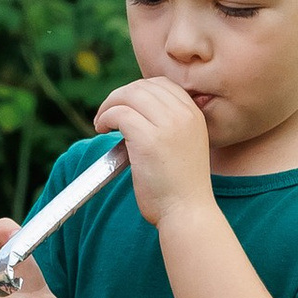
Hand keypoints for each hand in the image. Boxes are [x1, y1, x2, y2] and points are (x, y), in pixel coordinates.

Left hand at [94, 77, 213, 229]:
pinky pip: (119, 114)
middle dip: (120, 96)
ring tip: (102, 123)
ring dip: (109, 105)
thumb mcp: (184, 147)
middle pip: (143, 86)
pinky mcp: (148, 139)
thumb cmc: (181, 188)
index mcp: (195, 115)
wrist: (189, 213)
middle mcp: (184, 115)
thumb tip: (134, 112)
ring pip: (128, 96)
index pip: (162, 85)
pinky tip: (102, 129)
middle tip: (108, 114)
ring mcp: (168, 125)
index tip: (126, 106)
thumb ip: (168, 127)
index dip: (138, 91)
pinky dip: (105, 118)